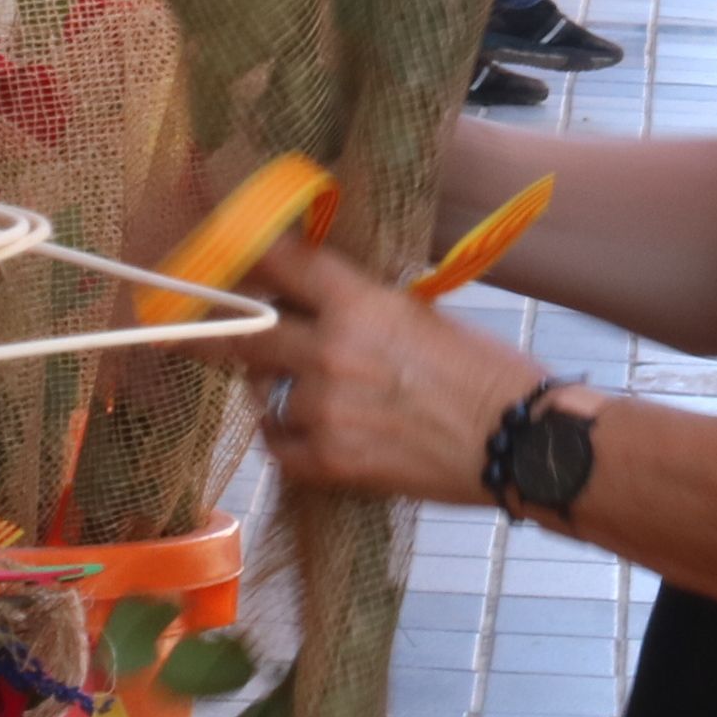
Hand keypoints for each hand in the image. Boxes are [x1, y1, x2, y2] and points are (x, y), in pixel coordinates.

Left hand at [236, 239, 549, 506]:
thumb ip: (361, 309)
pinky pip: (277, 446)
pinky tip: (300, 432)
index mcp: (360, 303)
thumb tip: (315, 308)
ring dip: (271, 390)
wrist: (520, 440)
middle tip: (197, 330)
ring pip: (262, 393)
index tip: (221, 257)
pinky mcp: (332, 460)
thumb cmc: (484, 371)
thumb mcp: (419, 315)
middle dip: (222, 332)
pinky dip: (284, 438)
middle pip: (248, 334)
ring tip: (293, 392)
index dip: (245, 256)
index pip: (283, 263)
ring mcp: (327, 408)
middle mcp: (333, 350)